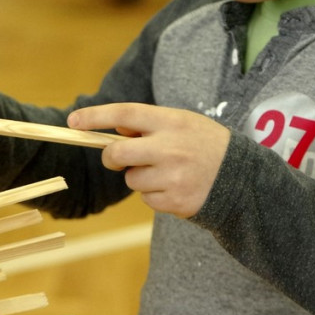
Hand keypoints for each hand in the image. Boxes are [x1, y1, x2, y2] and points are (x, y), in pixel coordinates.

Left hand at [68, 103, 228, 217]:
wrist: (241, 178)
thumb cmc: (205, 145)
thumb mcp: (183, 123)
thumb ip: (150, 124)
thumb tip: (113, 129)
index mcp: (171, 122)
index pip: (125, 113)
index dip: (96, 116)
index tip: (73, 121)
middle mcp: (170, 148)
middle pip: (117, 153)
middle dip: (111, 157)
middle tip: (117, 158)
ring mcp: (172, 177)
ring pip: (131, 179)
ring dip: (140, 177)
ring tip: (166, 172)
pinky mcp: (175, 201)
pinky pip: (147, 199)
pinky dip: (154, 194)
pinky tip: (174, 187)